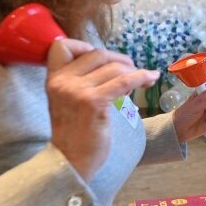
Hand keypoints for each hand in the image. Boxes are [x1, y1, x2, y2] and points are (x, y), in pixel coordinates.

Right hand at [46, 39, 159, 179]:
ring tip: (141, 81)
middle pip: (97, 53)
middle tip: (131, 71)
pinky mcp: (93, 102)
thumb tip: (110, 61)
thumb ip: (79, 79)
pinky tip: (151, 79)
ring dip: (133, 71)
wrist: (70, 160)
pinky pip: (124, 81)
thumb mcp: (67, 99)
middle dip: (119, 59)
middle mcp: (62, 81)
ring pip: (114, 67)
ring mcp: (77, 91)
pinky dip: (142, 77)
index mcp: (53, 78)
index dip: (85, 46)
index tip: (103, 60)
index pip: (62, 44)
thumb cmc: (75, 132)